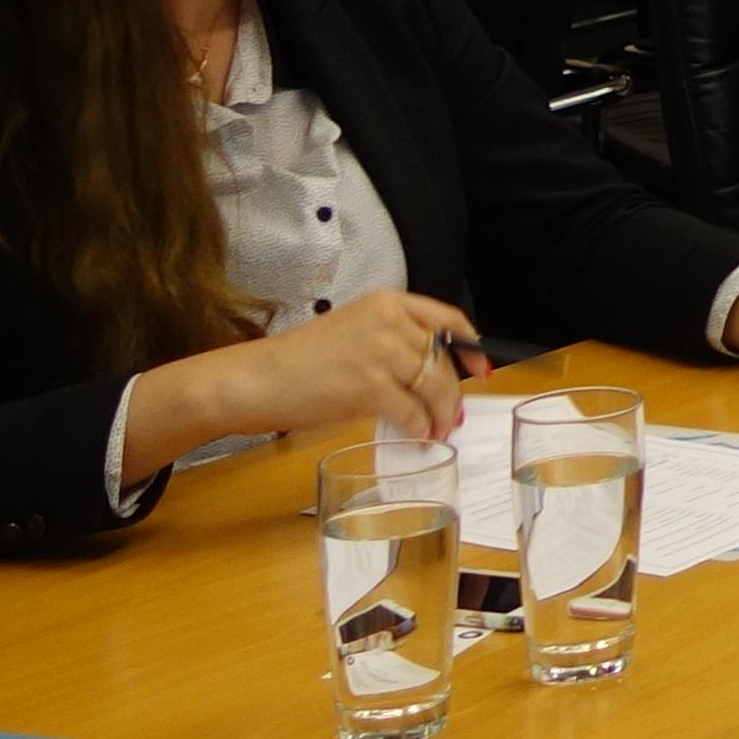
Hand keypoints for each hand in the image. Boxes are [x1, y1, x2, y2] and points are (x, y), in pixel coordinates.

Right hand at [223, 288, 483, 446]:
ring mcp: (381, 352)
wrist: (257, 379)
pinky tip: (418, 436)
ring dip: (441, 413)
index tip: (480, 369)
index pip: (447, 319)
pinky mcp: (370, 386)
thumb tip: (428, 372)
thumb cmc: (299, 361)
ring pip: (434, 385)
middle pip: (443, 358)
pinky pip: (412, 411)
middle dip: (454, 391)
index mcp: (386, 302)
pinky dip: (420, 427)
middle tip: (453, 414)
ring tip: (438, 430)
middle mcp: (389, 321)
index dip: (470, 347)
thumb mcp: (352, 332)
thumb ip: (391, 341)